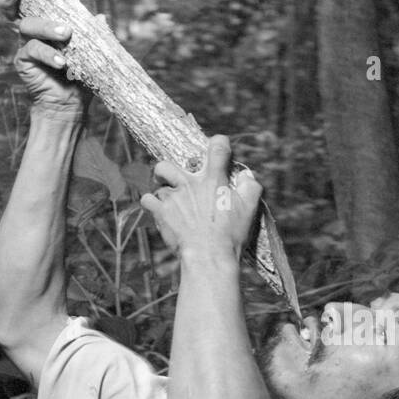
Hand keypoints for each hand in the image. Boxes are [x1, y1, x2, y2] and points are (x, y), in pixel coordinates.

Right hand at [0, 0, 89, 118]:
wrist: (71, 106)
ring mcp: (26, 43)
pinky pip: (31, 50)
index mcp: (50, 22)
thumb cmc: (81, 77)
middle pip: (23, 5)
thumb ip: (96, 35)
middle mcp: (35, 29)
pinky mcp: (23, 61)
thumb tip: (101, 17)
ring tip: (65, 34)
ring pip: (27, 25)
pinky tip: (61, 62)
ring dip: (46, 26)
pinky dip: (48, 54)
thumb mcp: (93, 53)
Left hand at [140, 136, 262, 262]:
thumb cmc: (230, 234)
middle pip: (167, 165)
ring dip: (164, 194)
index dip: (219, 143)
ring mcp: (173, 197)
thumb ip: (251, 187)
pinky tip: (159, 211)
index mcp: (214, 181)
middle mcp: (190, 184)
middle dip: (167, 171)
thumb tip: (247, 175)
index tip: (220, 146)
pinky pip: (148, 200)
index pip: (217, 149)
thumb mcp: (249, 209)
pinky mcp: (161, 212)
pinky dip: (152, 204)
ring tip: (172, 205)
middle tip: (172, 180)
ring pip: (159, 186)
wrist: (208, 255)